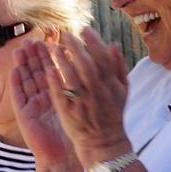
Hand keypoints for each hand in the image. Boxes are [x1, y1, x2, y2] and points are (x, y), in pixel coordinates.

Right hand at [10, 41, 76, 167]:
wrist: (65, 156)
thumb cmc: (75, 132)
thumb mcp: (78, 105)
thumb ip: (81, 87)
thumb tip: (90, 67)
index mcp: (55, 94)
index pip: (50, 70)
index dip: (50, 55)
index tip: (50, 40)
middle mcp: (42, 98)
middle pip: (36, 72)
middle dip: (34, 56)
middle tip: (32, 39)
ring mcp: (31, 105)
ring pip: (26, 81)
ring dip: (22, 65)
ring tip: (20, 49)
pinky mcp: (25, 115)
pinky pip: (19, 96)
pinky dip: (16, 83)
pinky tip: (15, 71)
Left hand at [44, 28, 131, 164]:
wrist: (104, 142)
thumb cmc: (112, 113)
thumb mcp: (122, 90)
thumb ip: (119, 67)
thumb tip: (114, 44)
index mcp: (111, 85)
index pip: (103, 58)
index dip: (94, 42)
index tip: (84, 29)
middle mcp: (98, 92)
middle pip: (87, 65)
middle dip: (76, 47)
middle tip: (66, 34)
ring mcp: (83, 103)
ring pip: (72, 78)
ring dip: (62, 61)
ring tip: (52, 47)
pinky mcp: (69, 113)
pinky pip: (60, 94)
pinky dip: (55, 81)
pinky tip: (48, 68)